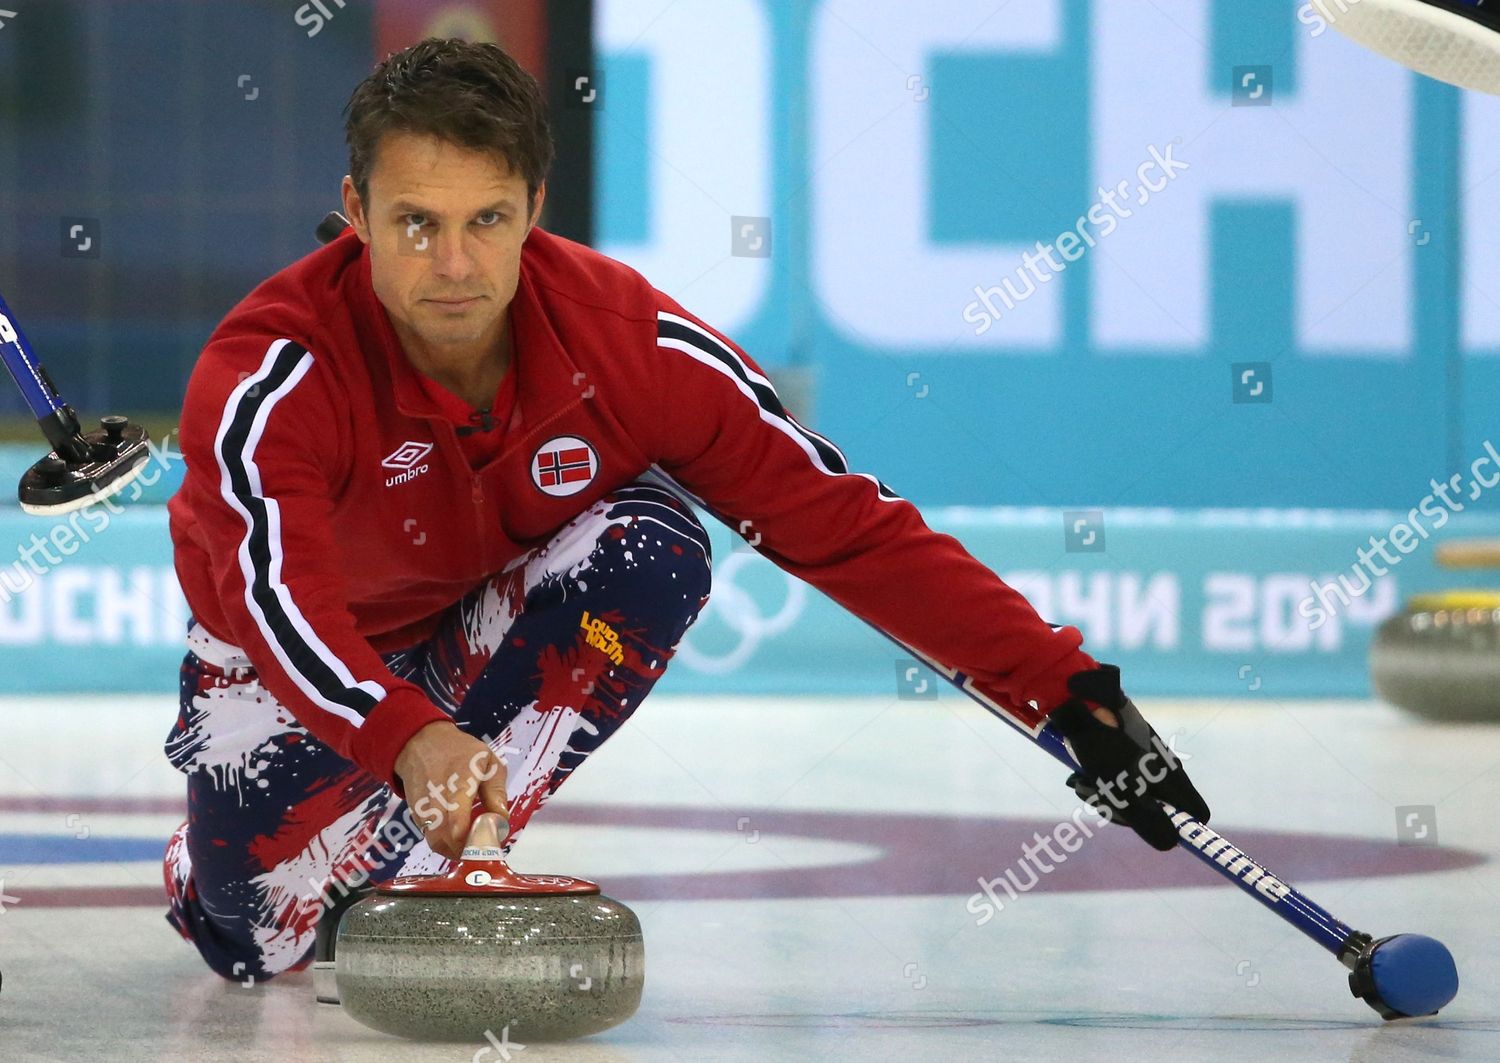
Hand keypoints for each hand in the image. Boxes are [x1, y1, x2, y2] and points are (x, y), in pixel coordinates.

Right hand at [393, 720, 509, 858]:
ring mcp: (423, 809)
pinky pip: (430, 837)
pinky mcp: (416, 815)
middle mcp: (436, 800)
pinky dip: (446, 842)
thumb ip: (496, 791)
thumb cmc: (460, 751)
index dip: (474, 841)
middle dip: (468, 850)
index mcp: (459, 784)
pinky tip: (459, 833)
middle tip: (484, 844)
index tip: (491, 841)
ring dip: (456, 849)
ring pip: (437, 843)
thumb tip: (501, 821)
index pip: (458, 824)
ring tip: (473, 840)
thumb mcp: (488, 762)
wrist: (421, 743)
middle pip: (447, 841)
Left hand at [1046, 664, 1209, 850]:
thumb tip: (1172, 844)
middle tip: (1100, 800)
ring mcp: (1146, 759)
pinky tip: (1083, 776)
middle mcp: (1164, 768)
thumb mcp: (1122, 791)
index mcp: (1173, 777)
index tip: (1147, 827)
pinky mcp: (1128, 752)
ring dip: (1107, 797)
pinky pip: (1120, 780)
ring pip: (1134, 796)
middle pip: (1159, 810)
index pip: (1197, 814)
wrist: (1079, 703)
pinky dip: (1102, 782)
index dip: (1178, 827)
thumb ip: (1148, 820)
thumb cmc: (1101, 748)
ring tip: (1084, 784)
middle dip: (1127, 813)